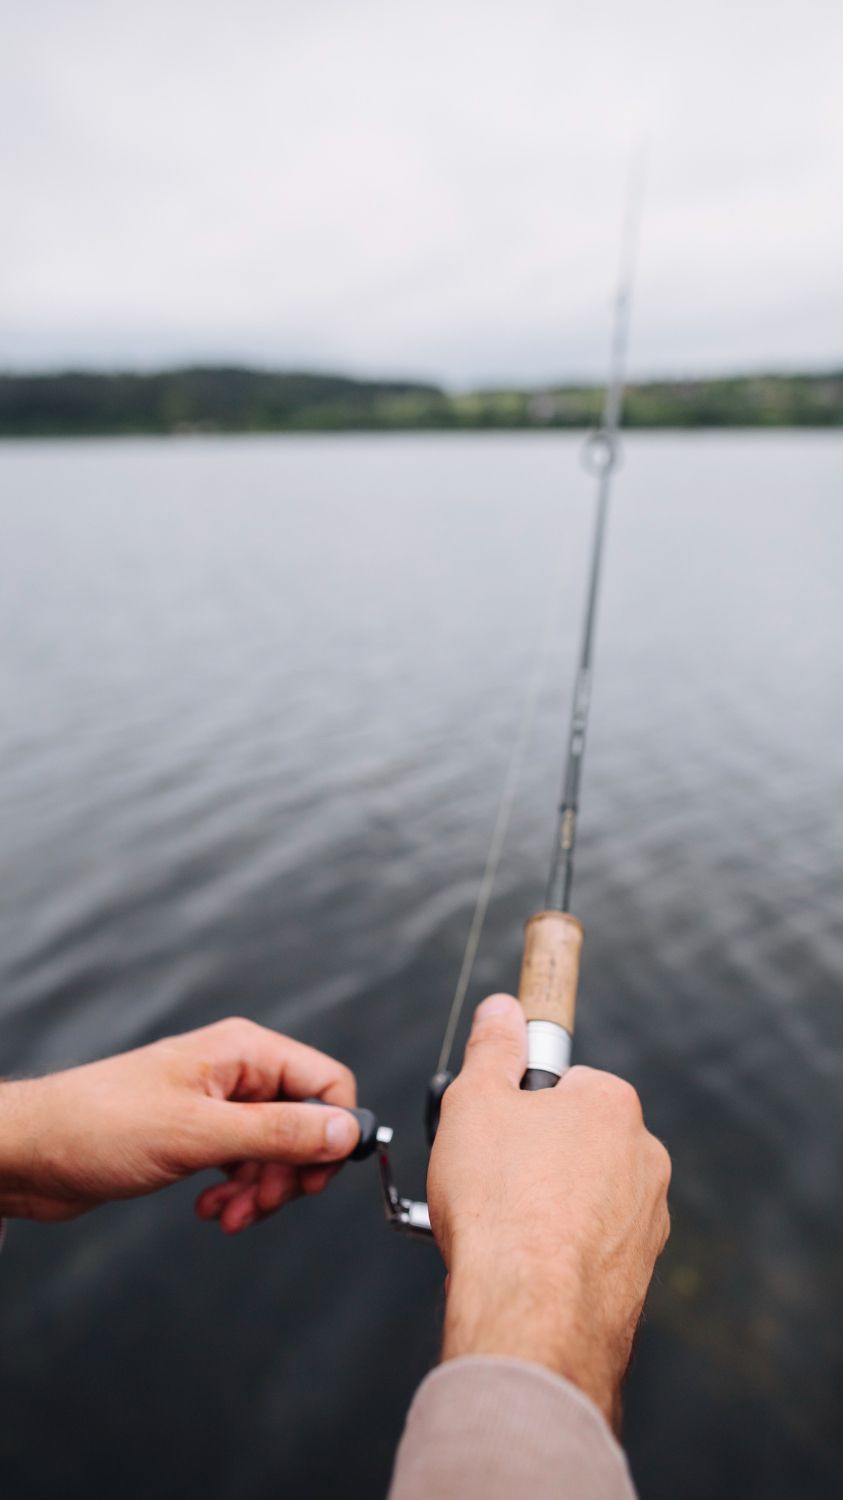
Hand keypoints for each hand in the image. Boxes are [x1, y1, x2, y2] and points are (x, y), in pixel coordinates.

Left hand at [0, 1017, 359, 1232]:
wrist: (32, 1152)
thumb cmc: (100, 1126)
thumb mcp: (199, 1135)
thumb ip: (278, 1133)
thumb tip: (346, 1130)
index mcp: (244, 1051)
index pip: (326, 1082)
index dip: (332, 1133)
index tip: (314, 1179)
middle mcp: (236, 1073)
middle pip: (304, 1123)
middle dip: (289, 1173)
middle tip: (261, 1206)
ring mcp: (216, 1104)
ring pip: (275, 1151)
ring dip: (260, 1192)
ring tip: (227, 1218)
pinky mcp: (196, 1135)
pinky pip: (242, 1165)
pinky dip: (235, 1194)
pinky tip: (209, 1211)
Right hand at [427, 994, 670, 1430]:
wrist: (530, 1313)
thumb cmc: (500, 1202)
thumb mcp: (474, 1102)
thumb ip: (492, 1049)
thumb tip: (503, 1010)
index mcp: (613, 1104)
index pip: (565, 1084)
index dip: (520, 1107)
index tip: (495, 1134)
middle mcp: (644, 1157)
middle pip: (577, 1141)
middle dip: (537, 1158)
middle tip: (491, 1184)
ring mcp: (647, 1220)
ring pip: (586, 1197)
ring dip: (549, 1207)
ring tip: (503, 1232)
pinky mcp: (639, 1275)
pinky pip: (592, 1248)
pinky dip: (562, 1253)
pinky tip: (526, 1268)